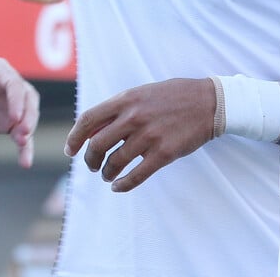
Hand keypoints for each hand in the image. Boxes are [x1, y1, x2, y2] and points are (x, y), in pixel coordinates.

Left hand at [0, 58, 40, 167]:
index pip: (14, 83)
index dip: (17, 100)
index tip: (15, 117)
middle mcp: (9, 86)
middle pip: (28, 98)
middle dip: (29, 115)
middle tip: (24, 132)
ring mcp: (11, 105)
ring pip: (29, 115)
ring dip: (29, 129)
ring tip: (22, 143)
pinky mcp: (9, 124)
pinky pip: (22, 136)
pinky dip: (26, 148)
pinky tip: (25, 162)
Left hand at [64, 78, 215, 192]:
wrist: (209, 102)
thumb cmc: (172, 97)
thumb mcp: (140, 93)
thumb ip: (118, 109)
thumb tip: (93, 131)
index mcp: (125, 100)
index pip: (88, 120)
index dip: (74, 137)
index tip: (70, 150)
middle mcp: (133, 117)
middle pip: (98, 144)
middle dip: (90, 160)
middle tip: (92, 166)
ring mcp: (149, 136)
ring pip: (115, 162)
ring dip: (106, 173)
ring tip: (107, 175)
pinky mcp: (164, 153)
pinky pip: (137, 175)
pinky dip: (124, 184)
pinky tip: (118, 187)